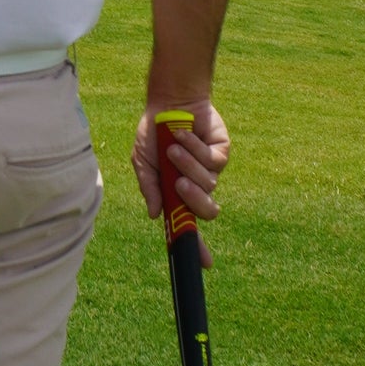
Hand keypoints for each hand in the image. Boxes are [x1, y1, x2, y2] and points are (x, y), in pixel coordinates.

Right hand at [132, 101, 229, 260]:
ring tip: (174, 147)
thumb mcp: (143, 161)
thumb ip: (149, 186)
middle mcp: (196, 187)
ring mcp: (210, 171)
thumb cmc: (154, 132)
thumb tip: (155, 214)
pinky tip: (184, 135)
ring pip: (209, 184)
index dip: (196, 246)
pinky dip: (195, 149)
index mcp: (177, 194)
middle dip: (193, 200)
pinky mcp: (221, 153)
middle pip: (206, 212)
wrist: (168, 101)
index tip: (202, 263)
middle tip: (178, 184)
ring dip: (188, 165)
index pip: (189, 225)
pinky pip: (214, 162)